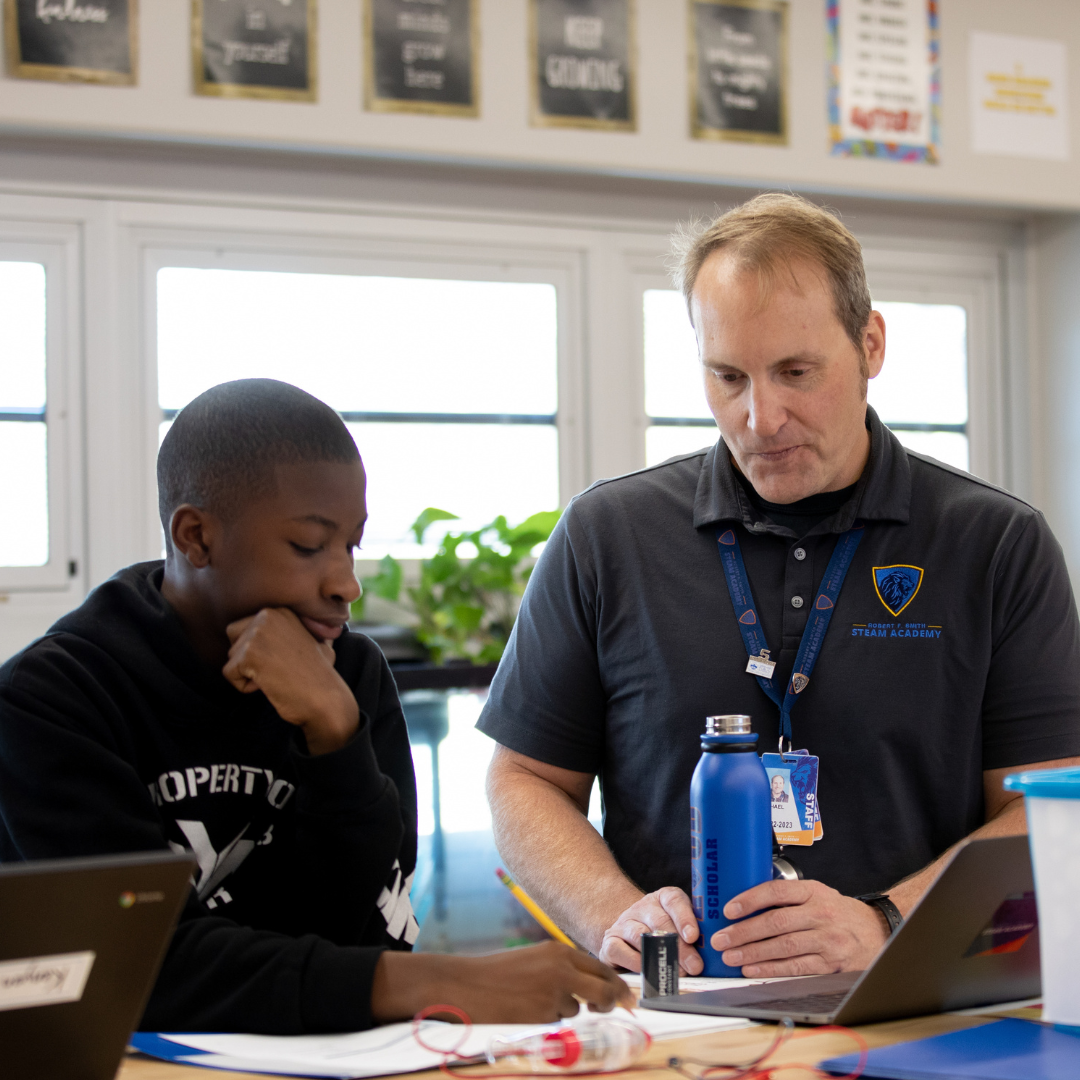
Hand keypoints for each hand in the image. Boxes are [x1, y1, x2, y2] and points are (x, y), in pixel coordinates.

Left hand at [223, 608, 358, 755]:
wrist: (324, 697)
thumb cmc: (321, 675)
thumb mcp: (316, 641)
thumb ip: (299, 631)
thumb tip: (307, 628)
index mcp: (281, 611)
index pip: (246, 626)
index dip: (261, 649)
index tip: (286, 660)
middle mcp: (268, 615)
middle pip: (233, 636)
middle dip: (247, 656)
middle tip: (277, 669)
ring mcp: (257, 633)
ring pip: (231, 657)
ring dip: (249, 673)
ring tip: (278, 676)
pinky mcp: (248, 654)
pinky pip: (229, 674)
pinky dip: (245, 686)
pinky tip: (270, 684)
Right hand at [371, 942, 635, 1022]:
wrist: (465, 984)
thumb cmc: (498, 973)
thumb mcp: (534, 961)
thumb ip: (562, 969)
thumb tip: (593, 988)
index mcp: (559, 952)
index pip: (601, 968)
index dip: (617, 985)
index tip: (629, 998)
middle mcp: (562, 969)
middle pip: (605, 989)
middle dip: (611, 1002)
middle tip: (612, 1010)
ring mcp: (554, 992)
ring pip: (578, 1010)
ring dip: (565, 1010)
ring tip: (532, 1002)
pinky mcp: (544, 1014)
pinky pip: (557, 1023)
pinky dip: (547, 1021)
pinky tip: (524, 1011)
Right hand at [598, 887, 702, 974]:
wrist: (628, 938)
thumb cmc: (663, 937)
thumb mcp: (680, 930)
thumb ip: (694, 936)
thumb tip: (713, 956)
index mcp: (663, 898)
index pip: (674, 900)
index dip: (684, 917)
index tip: (693, 936)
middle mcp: (642, 907)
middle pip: (660, 921)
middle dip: (679, 946)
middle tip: (694, 965)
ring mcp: (624, 922)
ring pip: (640, 935)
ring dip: (659, 956)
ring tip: (676, 972)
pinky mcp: (610, 941)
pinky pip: (620, 950)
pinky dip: (636, 962)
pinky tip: (649, 971)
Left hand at [710, 879, 888, 976]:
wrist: (877, 932)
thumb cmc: (837, 912)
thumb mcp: (816, 894)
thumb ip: (788, 897)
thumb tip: (746, 903)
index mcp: (813, 891)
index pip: (776, 892)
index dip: (750, 899)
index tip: (729, 909)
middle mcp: (820, 914)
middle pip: (776, 922)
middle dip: (744, 932)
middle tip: (721, 939)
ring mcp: (827, 940)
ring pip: (784, 947)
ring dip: (753, 952)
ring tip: (731, 956)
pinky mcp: (831, 963)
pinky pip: (797, 967)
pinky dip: (772, 968)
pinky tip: (753, 969)